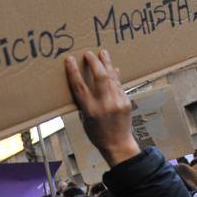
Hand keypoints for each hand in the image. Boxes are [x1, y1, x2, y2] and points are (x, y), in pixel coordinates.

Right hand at [65, 50, 139, 167]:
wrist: (118, 144)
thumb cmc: (97, 134)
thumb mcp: (85, 119)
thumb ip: (84, 101)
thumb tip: (84, 83)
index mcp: (90, 110)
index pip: (80, 86)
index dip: (74, 71)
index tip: (70, 60)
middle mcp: (104, 105)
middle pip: (99, 77)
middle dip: (94, 62)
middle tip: (89, 53)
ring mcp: (117, 103)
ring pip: (112, 78)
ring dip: (106, 63)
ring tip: (103, 52)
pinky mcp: (126, 102)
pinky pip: (119, 85)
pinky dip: (115, 76)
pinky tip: (113, 69)